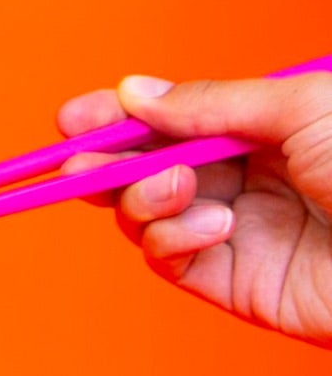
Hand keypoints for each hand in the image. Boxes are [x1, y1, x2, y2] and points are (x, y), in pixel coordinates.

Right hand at [59, 71, 331, 346]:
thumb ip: (211, 102)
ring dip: (142, 197)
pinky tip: (214, 225)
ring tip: (179, 187)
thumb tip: (134, 92)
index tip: (74, 118)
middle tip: (82, 165)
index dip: (119, 117)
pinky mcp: (235, 283)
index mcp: (264, 127)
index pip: (173, 117)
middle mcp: (245, 177)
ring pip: (146, 214)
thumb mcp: (301, 108)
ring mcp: (238, 231)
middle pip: (145, 167)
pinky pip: (169, 259)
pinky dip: (172, 239)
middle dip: (106, 163)